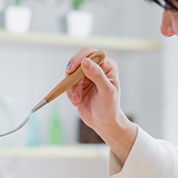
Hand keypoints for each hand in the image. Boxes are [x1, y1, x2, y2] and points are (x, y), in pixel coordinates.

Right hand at [66, 47, 136, 162]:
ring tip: (77, 100)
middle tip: (68, 81)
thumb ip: (98, 76)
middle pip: (77, 61)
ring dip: (72, 88)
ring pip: (70, 75)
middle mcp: (96, 68)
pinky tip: (76, 102)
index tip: (72, 68)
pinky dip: (69, 93)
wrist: (104, 124)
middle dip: (72, 75)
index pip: (91, 53)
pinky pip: (67, 85)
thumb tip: (86, 62)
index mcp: (107, 66)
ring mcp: (86, 77)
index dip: (79, 58)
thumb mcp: (107, 92)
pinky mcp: (78, 86)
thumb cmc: (110, 108)